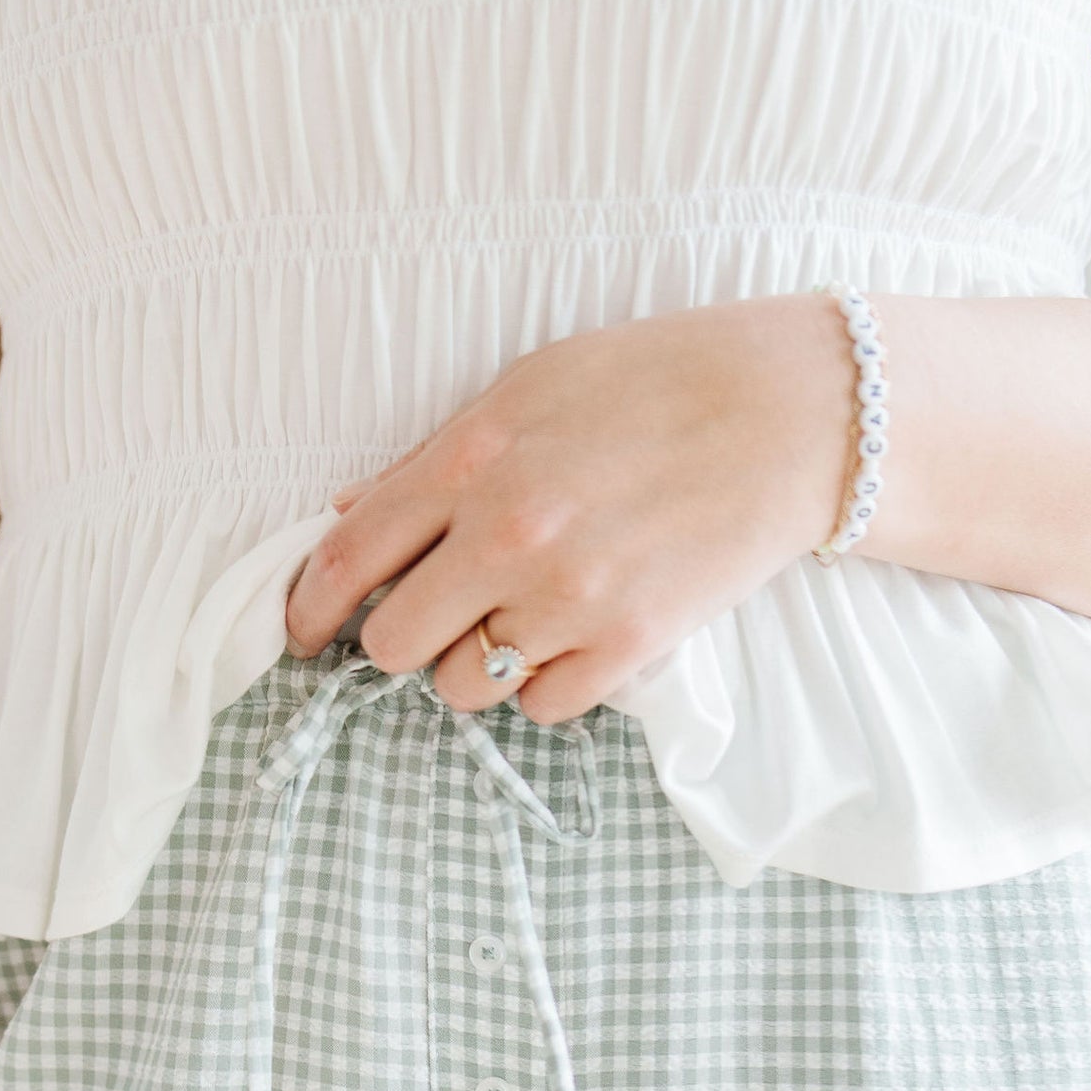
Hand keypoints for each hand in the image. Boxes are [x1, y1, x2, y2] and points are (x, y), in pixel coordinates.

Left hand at [283, 294, 847, 722]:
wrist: (787, 414)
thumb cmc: (653, 383)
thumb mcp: (526, 388)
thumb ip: (432, 460)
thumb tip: (349, 518)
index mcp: (468, 462)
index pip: (345, 561)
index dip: (307, 609)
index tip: (303, 632)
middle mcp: (506, 537)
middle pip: (394, 644)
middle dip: (401, 639)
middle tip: (434, 620)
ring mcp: (567, 598)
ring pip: (464, 688)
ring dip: (478, 665)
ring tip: (523, 619)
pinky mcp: (629, 645)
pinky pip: (543, 707)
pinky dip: (549, 683)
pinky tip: (577, 636)